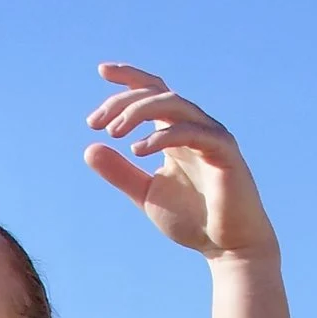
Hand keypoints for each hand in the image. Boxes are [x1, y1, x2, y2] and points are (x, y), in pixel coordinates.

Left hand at [84, 63, 277, 260]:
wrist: (228, 246)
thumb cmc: (192, 219)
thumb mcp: (145, 194)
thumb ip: (120, 172)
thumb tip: (89, 148)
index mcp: (176, 132)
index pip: (154, 92)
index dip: (130, 78)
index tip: (102, 70)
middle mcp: (195, 127)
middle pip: (158, 94)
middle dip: (123, 102)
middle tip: (96, 123)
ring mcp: (212, 136)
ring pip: (174, 105)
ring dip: (140, 112)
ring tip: (114, 132)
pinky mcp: (224, 151)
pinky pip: (191, 132)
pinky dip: (162, 137)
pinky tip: (137, 150)